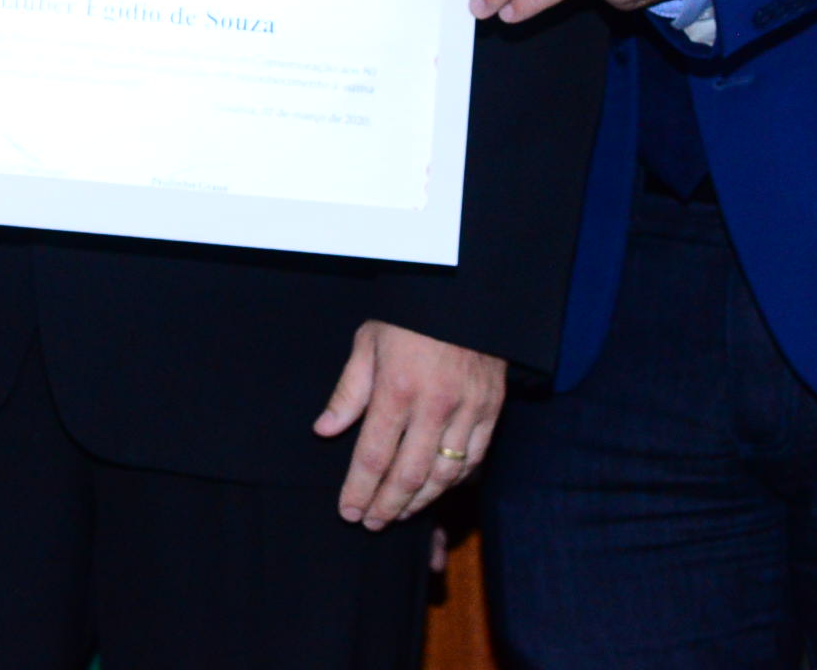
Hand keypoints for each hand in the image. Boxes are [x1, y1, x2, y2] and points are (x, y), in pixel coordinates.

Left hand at [311, 322, 506, 528]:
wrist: (463, 293)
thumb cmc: (408, 317)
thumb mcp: (368, 342)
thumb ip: (348, 391)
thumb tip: (325, 430)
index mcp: (396, 388)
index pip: (374, 455)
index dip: (359, 489)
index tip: (348, 511)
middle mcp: (434, 405)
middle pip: (409, 474)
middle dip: (387, 506)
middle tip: (372, 523)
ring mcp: (468, 409)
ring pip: (444, 474)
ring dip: (420, 501)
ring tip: (400, 513)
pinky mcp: (491, 409)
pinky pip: (475, 459)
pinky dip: (455, 481)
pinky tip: (436, 490)